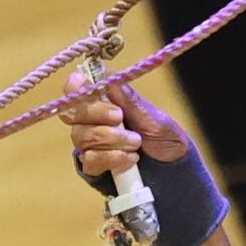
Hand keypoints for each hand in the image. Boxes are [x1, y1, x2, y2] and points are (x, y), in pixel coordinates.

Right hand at [60, 70, 190, 185]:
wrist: (174, 170)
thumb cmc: (164, 137)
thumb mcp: (153, 117)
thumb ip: (129, 99)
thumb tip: (107, 75)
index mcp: (102, 99)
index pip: (74, 87)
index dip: (78, 87)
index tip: (97, 91)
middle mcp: (90, 120)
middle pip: (71, 112)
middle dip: (97, 114)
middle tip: (120, 117)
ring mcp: (89, 143)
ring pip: (82, 136)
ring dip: (110, 139)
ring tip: (136, 142)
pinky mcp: (93, 166)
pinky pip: (90, 160)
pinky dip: (111, 158)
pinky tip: (130, 159)